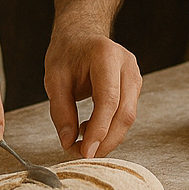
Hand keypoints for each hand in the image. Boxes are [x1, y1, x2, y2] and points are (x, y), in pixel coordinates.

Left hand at [44, 24, 142, 158]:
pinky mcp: (134, 86)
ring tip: (81, 142)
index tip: (85, 152)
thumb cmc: (67, 52)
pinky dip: (110, 128)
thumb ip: (60, 111)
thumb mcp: (54, 78)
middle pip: (124, 112)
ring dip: (108, 137)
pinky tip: (90, 128)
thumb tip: (68, 142)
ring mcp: (134, 75)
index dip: (99, 130)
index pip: (108, 100)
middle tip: (83, 155)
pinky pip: (126, 113)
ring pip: (128, 116)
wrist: (81, 34)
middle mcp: (127, 65)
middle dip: (105, 141)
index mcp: (106, 56)